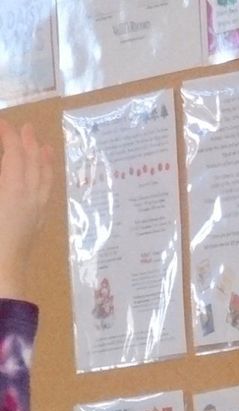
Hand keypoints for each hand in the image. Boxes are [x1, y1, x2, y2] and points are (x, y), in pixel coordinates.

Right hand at [0, 120, 54, 298]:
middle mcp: (29, 195)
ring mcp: (35, 210)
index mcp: (12, 186)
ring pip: (44, 178)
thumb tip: (8, 165)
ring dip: (42, 159)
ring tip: (43, 145)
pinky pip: (46, 195)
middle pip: (32, 161)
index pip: (13, 151)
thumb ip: (5, 172)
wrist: (1, 273)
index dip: (6, 133)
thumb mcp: (0, 192)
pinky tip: (45, 178)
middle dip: (27, 142)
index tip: (0, 122)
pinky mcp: (36, 224)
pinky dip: (47, 180)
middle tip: (25, 127)